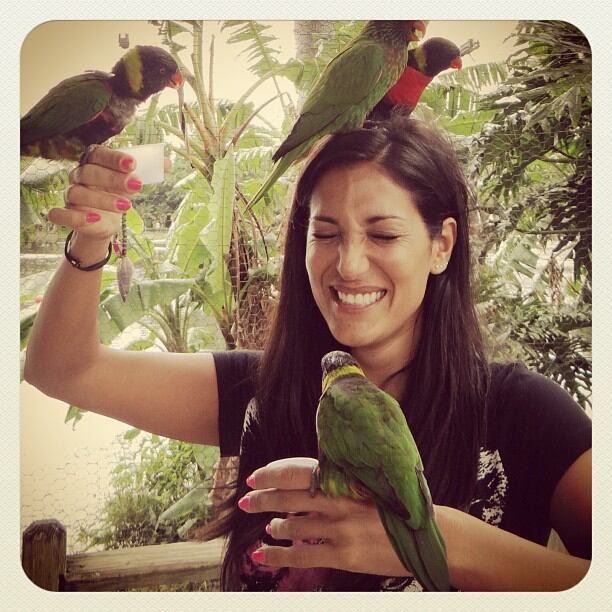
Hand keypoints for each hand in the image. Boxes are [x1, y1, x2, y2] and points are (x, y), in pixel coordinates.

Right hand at [47, 146, 141, 241]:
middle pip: (89, 172)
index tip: (133, 164)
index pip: (99, 154)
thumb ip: (148, 170)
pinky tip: (94, 219)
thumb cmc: (117, 193)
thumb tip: (167, 161)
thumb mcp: (133, 182)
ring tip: (127, 206)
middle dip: (113, 179)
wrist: (104, 220)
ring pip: (78, 193)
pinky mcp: (66, 214)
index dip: (114, 158)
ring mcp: (71, 195)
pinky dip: (74, 217)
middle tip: (137, 186)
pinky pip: (59, 214)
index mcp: (94, 162)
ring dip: (102, 199)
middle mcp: (79, 175)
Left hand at [239, 457, 410, 576]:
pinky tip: (264, 555)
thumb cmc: (396, 507)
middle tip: (246, 501)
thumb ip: (337, 485)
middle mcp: (338, 500)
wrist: (428, 534)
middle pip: (287, 497)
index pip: (296, 472)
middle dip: (261, 499)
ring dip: (274, 527)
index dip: (271, 475)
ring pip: (291, 526)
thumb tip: (306, 486)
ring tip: (268, 529)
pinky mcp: (343, 554)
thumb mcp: (366, 487)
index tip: (254, 477)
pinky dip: (278, 555)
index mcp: (344, 480)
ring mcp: (340, 528)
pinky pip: (301, 554)